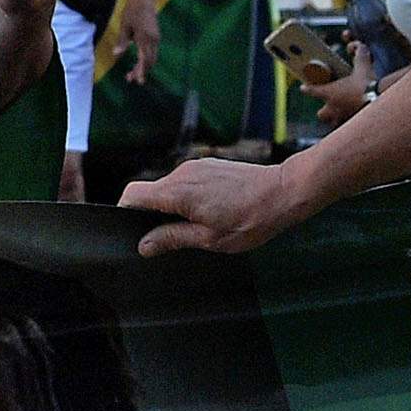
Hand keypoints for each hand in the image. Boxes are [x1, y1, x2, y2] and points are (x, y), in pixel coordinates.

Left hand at [114, 0, 161, 82]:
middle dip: (141, 71)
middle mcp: (153, 40)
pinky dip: (146, 59)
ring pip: (152, 57)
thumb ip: (122, 41)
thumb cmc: (132, 11)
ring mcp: (156, 38)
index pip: (144, 59)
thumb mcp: (125, 26)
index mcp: (145, 38)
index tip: (137, 80)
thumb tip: (116, 54)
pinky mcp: (156, 36)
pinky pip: (153, 52)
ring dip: (144, 66)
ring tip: (131, 73)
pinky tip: (138, 62)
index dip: (141, 71)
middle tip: (129, 79)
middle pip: (150, 61)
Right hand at [121, 155, 310, 255]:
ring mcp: (196, 166)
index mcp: (177, 192)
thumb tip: (144, 246)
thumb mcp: (210, 238)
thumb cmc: (251, 219)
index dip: (125, 212)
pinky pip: (187, 182)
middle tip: (173, 236)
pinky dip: (189, 197)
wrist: (285, 191)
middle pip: (150, 192)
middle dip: (153, 214)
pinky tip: (212, 211)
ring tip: (200, 224)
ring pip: (169, 187)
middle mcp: (182, 173)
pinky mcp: (209, 164)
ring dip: (175, 206)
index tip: (134, 230)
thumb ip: (172, 238)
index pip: (132, 195)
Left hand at [314, 46, 376, 124]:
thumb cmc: (367, 84)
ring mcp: (343, 119)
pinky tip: (357, 122)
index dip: (307, 89)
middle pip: (322, 114)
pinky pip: (348, 128)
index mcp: (330, 93)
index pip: (312, 91)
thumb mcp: (363, 65)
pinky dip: (351, 125)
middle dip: (324, 110)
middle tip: (329, 107)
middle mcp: (333, 108)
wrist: (379, 100)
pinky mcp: (354, 125)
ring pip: (334, 123)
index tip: (303, 88)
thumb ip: (360, 55)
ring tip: (343, 115)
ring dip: (337, 119)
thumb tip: (359, 46)